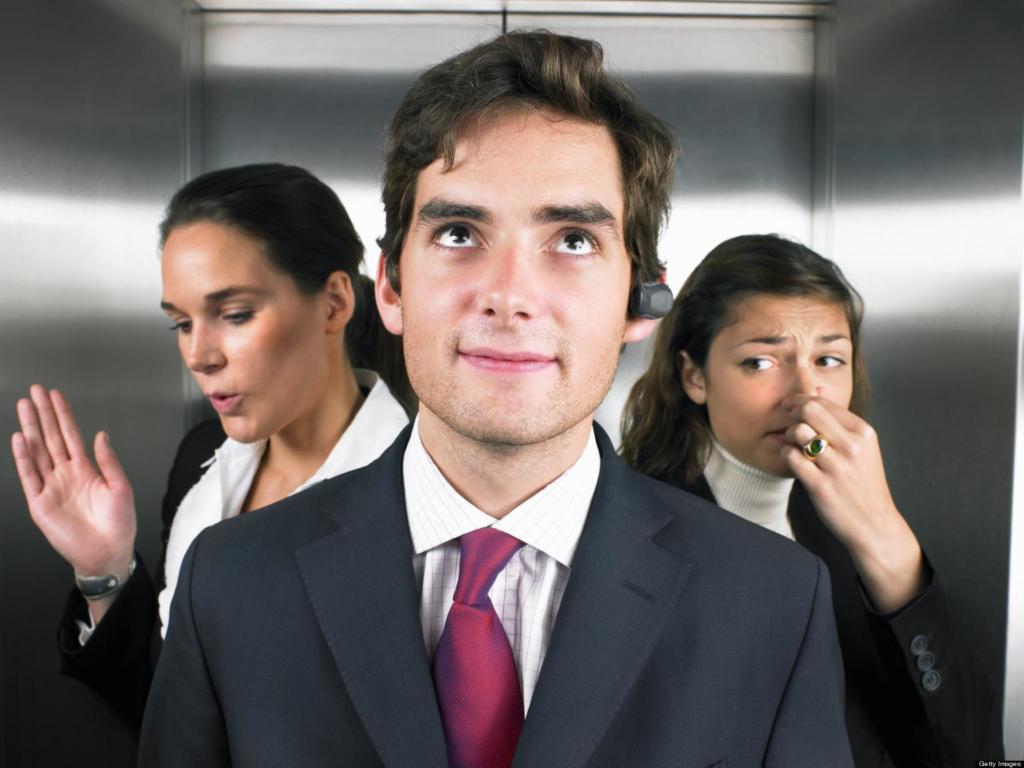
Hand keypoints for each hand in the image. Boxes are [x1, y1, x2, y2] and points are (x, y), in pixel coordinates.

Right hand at [11, 385, 136, 584]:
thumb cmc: (118, 523)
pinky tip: (20, 440)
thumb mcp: (120, 487)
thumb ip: (108, 461)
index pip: (71, 435)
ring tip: (24, 407)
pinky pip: (29, 476)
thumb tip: (100, 435)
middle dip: (43, 414)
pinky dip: (23, 458)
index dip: (63, 415)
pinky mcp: (40, 503)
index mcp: (86, 469)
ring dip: (30, 429)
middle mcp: (66, 474)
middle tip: (35, 392)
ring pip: (37, 452)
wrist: (108, 552)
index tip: (56, 395)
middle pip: (50, 438)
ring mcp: (51, 487)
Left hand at [781, 393, 924, 612]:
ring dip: (789, 436)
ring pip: (798, 432)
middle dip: (793, 414)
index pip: (822, 402)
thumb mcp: (862, 447)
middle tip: (789, 424)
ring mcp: (836, 466)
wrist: (874, 524)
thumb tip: (817, 390)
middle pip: (808, 411)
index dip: (800, 401)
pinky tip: (793, 461)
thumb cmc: (863, 483)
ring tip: (795, 446)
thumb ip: (840, 421)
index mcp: (863, 432)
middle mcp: (852, 446)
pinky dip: (786, 456)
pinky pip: (791, 457)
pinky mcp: (821, 486)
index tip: (790, 406)